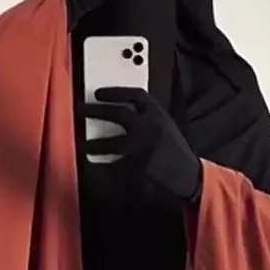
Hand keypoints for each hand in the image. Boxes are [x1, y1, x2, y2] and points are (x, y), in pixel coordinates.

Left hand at [79, 88, 201, 200]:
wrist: (189, 177)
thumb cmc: (174, 151)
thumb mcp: (165, 127)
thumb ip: (146, 118)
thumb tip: (116, 112)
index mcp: (158, 115)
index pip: (136, 95)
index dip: (115, 92)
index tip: (97, 93)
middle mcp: (151, 128)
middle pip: (117, 114)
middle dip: (95, 112)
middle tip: (80, 113)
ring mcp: (145, 149)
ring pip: (111, 144)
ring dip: (93, 146)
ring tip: (83, 148)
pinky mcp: (140, 169)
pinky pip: (115, 168)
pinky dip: (103, 170)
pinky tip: (93, 171)